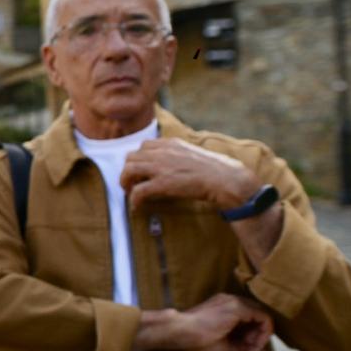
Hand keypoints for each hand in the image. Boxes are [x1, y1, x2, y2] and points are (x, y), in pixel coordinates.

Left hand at [121, 138, 260, 211]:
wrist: (225, 179)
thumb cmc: (214, 169)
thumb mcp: (192, 153)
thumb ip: (177, 155)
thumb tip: (169, 166)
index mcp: (170, 144)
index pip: (143, 146)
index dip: (139, 159)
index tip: (140, 170)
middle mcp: (162, 152)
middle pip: (131, 157)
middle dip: (128, 170)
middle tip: (132, 183)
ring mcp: (160, 167)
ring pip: (128, 170)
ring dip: (125, 182)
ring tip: (130, 193)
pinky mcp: (162, 183)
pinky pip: (138, 191)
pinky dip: (134, 200)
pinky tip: (137, 206)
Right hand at [173, 293, 272, 350]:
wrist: (180, 331)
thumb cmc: (195, 339)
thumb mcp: (224, 345)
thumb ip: (243, 347)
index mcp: (225, 307)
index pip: (250, 316)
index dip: (254, 333)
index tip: (249, 347)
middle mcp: (231, 300)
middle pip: (258, 315)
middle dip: (259, 334)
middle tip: (252, 348)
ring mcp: (234, 302)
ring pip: (263, 315)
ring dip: (262, 334)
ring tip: (252, 347)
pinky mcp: (238, 308)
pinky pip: (264, 318)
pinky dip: (264, 332)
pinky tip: (255, 344)